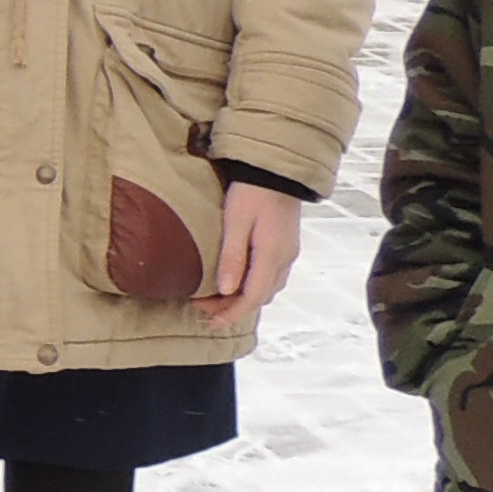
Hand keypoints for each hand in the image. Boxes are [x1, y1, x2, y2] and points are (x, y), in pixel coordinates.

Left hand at [199, 183, 304, 325]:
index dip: (231, 314)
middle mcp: (284, 259)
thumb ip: (232, 256)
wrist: (276, 169)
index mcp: (272, 255)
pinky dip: (253, 285)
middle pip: (260, 296)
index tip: (211, 323)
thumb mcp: (236, 221)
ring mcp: (288, 252)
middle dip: (233, 308)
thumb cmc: (253, 190)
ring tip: (216, 298)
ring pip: (267, 288)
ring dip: (243, 298)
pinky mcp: (286, 245)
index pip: (252, 297)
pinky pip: (271, 276)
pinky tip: (236, 281)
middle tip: (204, 309)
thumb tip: (225, 290)